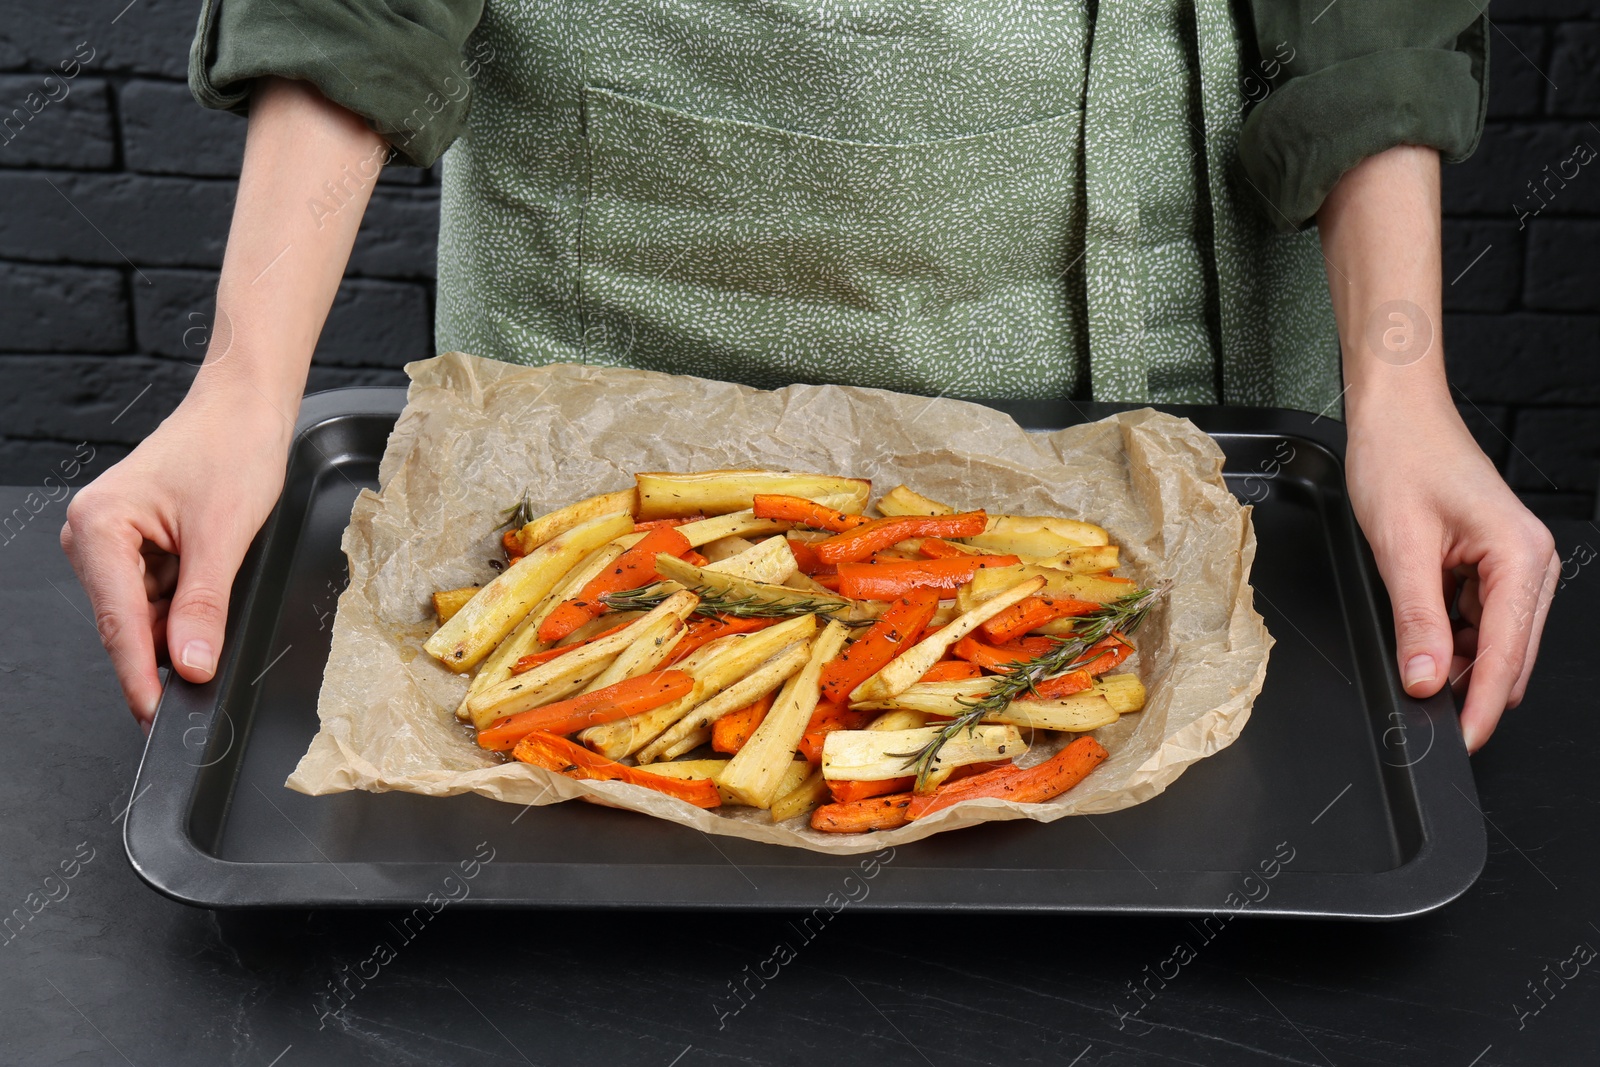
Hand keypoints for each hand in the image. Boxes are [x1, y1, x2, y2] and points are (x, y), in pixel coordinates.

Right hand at [61, 390, 291, 728]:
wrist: (246, 407)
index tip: (157, 716)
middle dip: (170, 641)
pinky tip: (212, 570)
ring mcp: (113, 542)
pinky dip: (189, 598)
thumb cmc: (232, 448)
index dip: (139, 677)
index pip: (119, 625)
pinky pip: (160, 594)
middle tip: (212, 651)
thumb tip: (189, 665)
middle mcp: (93, 535)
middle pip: (129, 623)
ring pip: (147, 614)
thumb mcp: (225, 536)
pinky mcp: (137, 544)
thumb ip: (204, 608)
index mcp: (98, 528)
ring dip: (184, 616)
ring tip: (221, 569)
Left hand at [1344, 394, 1557, 751]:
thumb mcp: (1399, 547)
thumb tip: (1425, 680)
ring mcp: (1514, 564)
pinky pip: (1478, 619)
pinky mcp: (1491, 563)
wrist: (1395, 415)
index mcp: (1520, 556)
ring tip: (1411, 658)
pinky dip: (1450, 636)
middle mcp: (1530, 562)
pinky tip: (1421, 635)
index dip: (1480, 706)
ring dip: (1456, 660)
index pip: (1506, 654)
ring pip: (1492, 641)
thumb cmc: (1401, 458)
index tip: (1460, 742)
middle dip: (1469, 688)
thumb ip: (1416, 620)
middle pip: (1508, 655)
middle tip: (1423, 715)